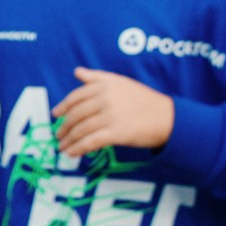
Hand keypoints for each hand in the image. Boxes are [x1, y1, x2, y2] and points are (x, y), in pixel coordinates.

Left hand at [52, 67, 175, 157]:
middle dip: (64, 127)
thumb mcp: (122, 83)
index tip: (56, 114)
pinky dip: (78, 148)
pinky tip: (71, 153)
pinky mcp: (116, 133)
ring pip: (81, 130)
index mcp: (105, 86)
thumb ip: (98, 77)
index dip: (63, 107)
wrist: (169, 118)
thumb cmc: (146, 100)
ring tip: (62, 147)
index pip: (76, 97)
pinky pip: (91, 142)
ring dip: (69, 140)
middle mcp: (105, 99)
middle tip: (58, 135)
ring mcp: (110, 116)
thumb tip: (77, 72)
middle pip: (76, 115)